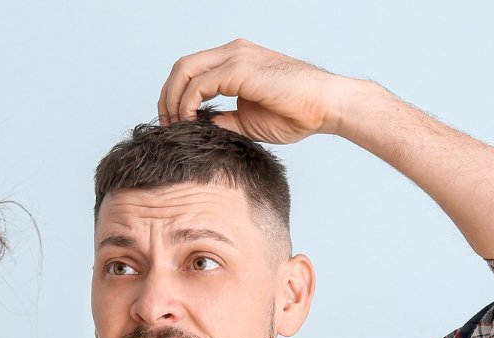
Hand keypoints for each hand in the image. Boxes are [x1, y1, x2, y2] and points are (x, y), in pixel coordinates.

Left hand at [158, 38, 351, 143]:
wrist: (327, 106)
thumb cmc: (297, 113)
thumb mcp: (248, 121)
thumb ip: (222, 120)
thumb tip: (198, 129)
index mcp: (236, 60)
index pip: (192, 70)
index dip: (176, 96)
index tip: (174, 123)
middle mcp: (233, 52)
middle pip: (182, 67)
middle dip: (167, 96)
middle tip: (166, 125)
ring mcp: (235, 57)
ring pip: (184, 71)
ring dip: (173, 100)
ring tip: (175, 127)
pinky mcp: (239, 69)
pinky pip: (198, 85)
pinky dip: (187, 105)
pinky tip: (191, 123)